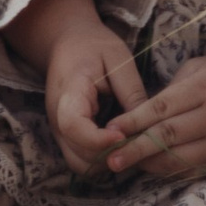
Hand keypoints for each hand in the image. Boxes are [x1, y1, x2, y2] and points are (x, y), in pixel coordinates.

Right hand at [43, 13, 146, 177]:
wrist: (68, 42)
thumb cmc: (94, 45)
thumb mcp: (118, 58)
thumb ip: (131, 91)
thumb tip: (148, 126)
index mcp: (69, 91)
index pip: (73, 125)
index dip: (98, 139)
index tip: (124, 137)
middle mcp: (57, 116)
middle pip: (78, 154)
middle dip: (109, 155)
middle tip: (137, 143)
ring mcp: (59, 129)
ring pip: (79, 163)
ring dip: (106, 161)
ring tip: (131, 144)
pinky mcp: (66, 135)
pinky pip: (81, 159)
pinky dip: (101, 159)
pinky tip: (121, 144)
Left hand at [102, 53, 205, 183]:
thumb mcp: (202, 67)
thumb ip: (174, 88)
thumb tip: (143, 112)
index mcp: (202, 87)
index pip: (162, 107)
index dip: (134, 120)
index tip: (111, 130)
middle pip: (167, 136)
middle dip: (135, 149)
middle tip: (109, 159)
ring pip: (178, 158)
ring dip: (149, 164)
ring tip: (125, 166)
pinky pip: (193, 168)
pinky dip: (170, 171)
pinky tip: (152, 170)